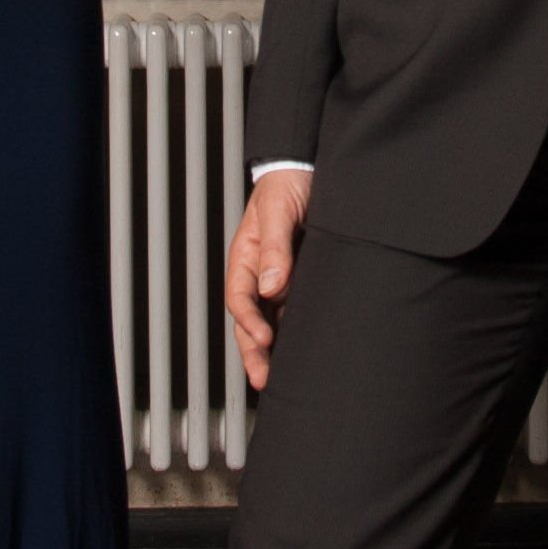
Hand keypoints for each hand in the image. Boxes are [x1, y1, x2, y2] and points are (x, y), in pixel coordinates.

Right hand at [224, 168, 312, 390]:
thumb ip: (275, 249)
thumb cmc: (285, 185)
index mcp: (246, 257)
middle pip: (251, 319)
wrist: (307, 171)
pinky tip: (302, 350)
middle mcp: (260, 273)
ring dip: (273, 348)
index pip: (240, 297)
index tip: (263, 338)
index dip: (249, 321)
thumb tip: (271, 285)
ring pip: (271, 320)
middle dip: (254, 351)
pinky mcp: (301, 280)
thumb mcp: (278, 212)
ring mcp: (280, 279)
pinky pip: (293, 311)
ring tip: (279, 377)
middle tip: (263, 377)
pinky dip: (294, 332)